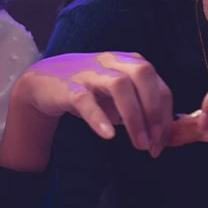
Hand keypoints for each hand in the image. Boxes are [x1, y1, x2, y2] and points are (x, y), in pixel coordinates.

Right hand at [12, 52, 174, 156]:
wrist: (42, 81)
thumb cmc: (88, 90)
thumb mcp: (117, 96)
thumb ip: (139, 109)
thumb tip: (163, 136)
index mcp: (129, 63)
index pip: (157, 85)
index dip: (165, 115)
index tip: (162, 143)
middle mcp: (112, 63)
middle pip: (143, 74)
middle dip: (155, 109)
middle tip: (155, 140)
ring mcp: (89, 73)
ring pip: (119, 85)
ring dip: (134, 117)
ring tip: (139, 144)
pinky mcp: (68, 87)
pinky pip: (85, 100)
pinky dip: (99, 118)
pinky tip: (108, 135)